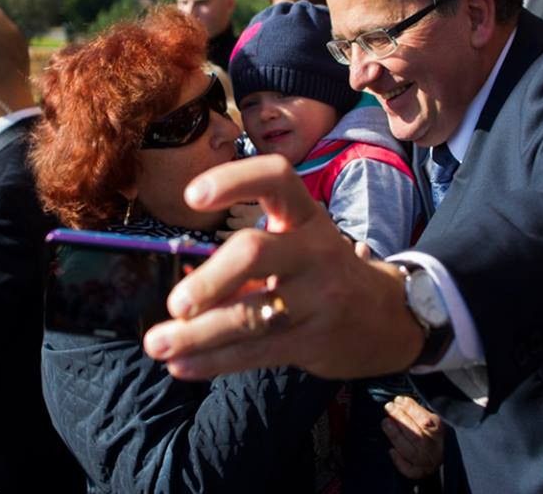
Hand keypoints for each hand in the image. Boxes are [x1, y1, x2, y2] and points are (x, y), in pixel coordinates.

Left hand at [143, 155, 424, 379]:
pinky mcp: (314, 339)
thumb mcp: (295, 247)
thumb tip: (177, 281)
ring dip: (197, 334)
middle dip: (209, 279)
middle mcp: (314, 248)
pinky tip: (183, 364)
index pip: (276, 178)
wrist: (385, 318)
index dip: (233, 181)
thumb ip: (242, 260)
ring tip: (157, 344)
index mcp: (304, 215)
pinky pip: (256, 351)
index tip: (191, 196)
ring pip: (250, 315)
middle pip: (254, 252)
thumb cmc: (320, 273)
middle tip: (175, 304)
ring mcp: (318, 296)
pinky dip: (214, 360)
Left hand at [382, 395, 443, 478]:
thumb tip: (400, 401)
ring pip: (410, 451)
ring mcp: (427, 461)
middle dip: (400, 419)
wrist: (439, 454)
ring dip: (396, 436)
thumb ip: (417, 411)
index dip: (411, 409)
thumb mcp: (429, 417)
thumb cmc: (429, 431)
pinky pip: (410, 470)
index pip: (425, 420)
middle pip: (416, 434)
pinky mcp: (420, 472)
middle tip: (388, 407)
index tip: (398, 400)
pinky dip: (400, 461)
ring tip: (385, 423)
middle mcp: (434, 448)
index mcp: (439, 431)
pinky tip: (391, 451)